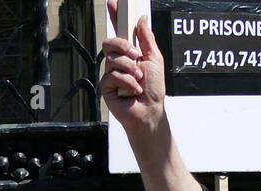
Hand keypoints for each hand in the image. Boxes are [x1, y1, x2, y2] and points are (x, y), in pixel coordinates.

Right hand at [100, 1, 167, 133]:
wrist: (149, 110)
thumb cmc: (153, 89)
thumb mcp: (154, 58)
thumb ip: (147, 38)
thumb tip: (141, 20)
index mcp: (130, 52)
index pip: (121, 31)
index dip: (116, 17)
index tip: (113, 3)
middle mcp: (119, 61)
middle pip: (110, 42)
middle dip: (123, 46)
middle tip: (135, 56)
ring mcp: (111, 74)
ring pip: (112, 60)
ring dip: (130, 69)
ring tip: (138, 80)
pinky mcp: (106, 87)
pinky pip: (112, 76)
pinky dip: (126, 82)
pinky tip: (132, 90)